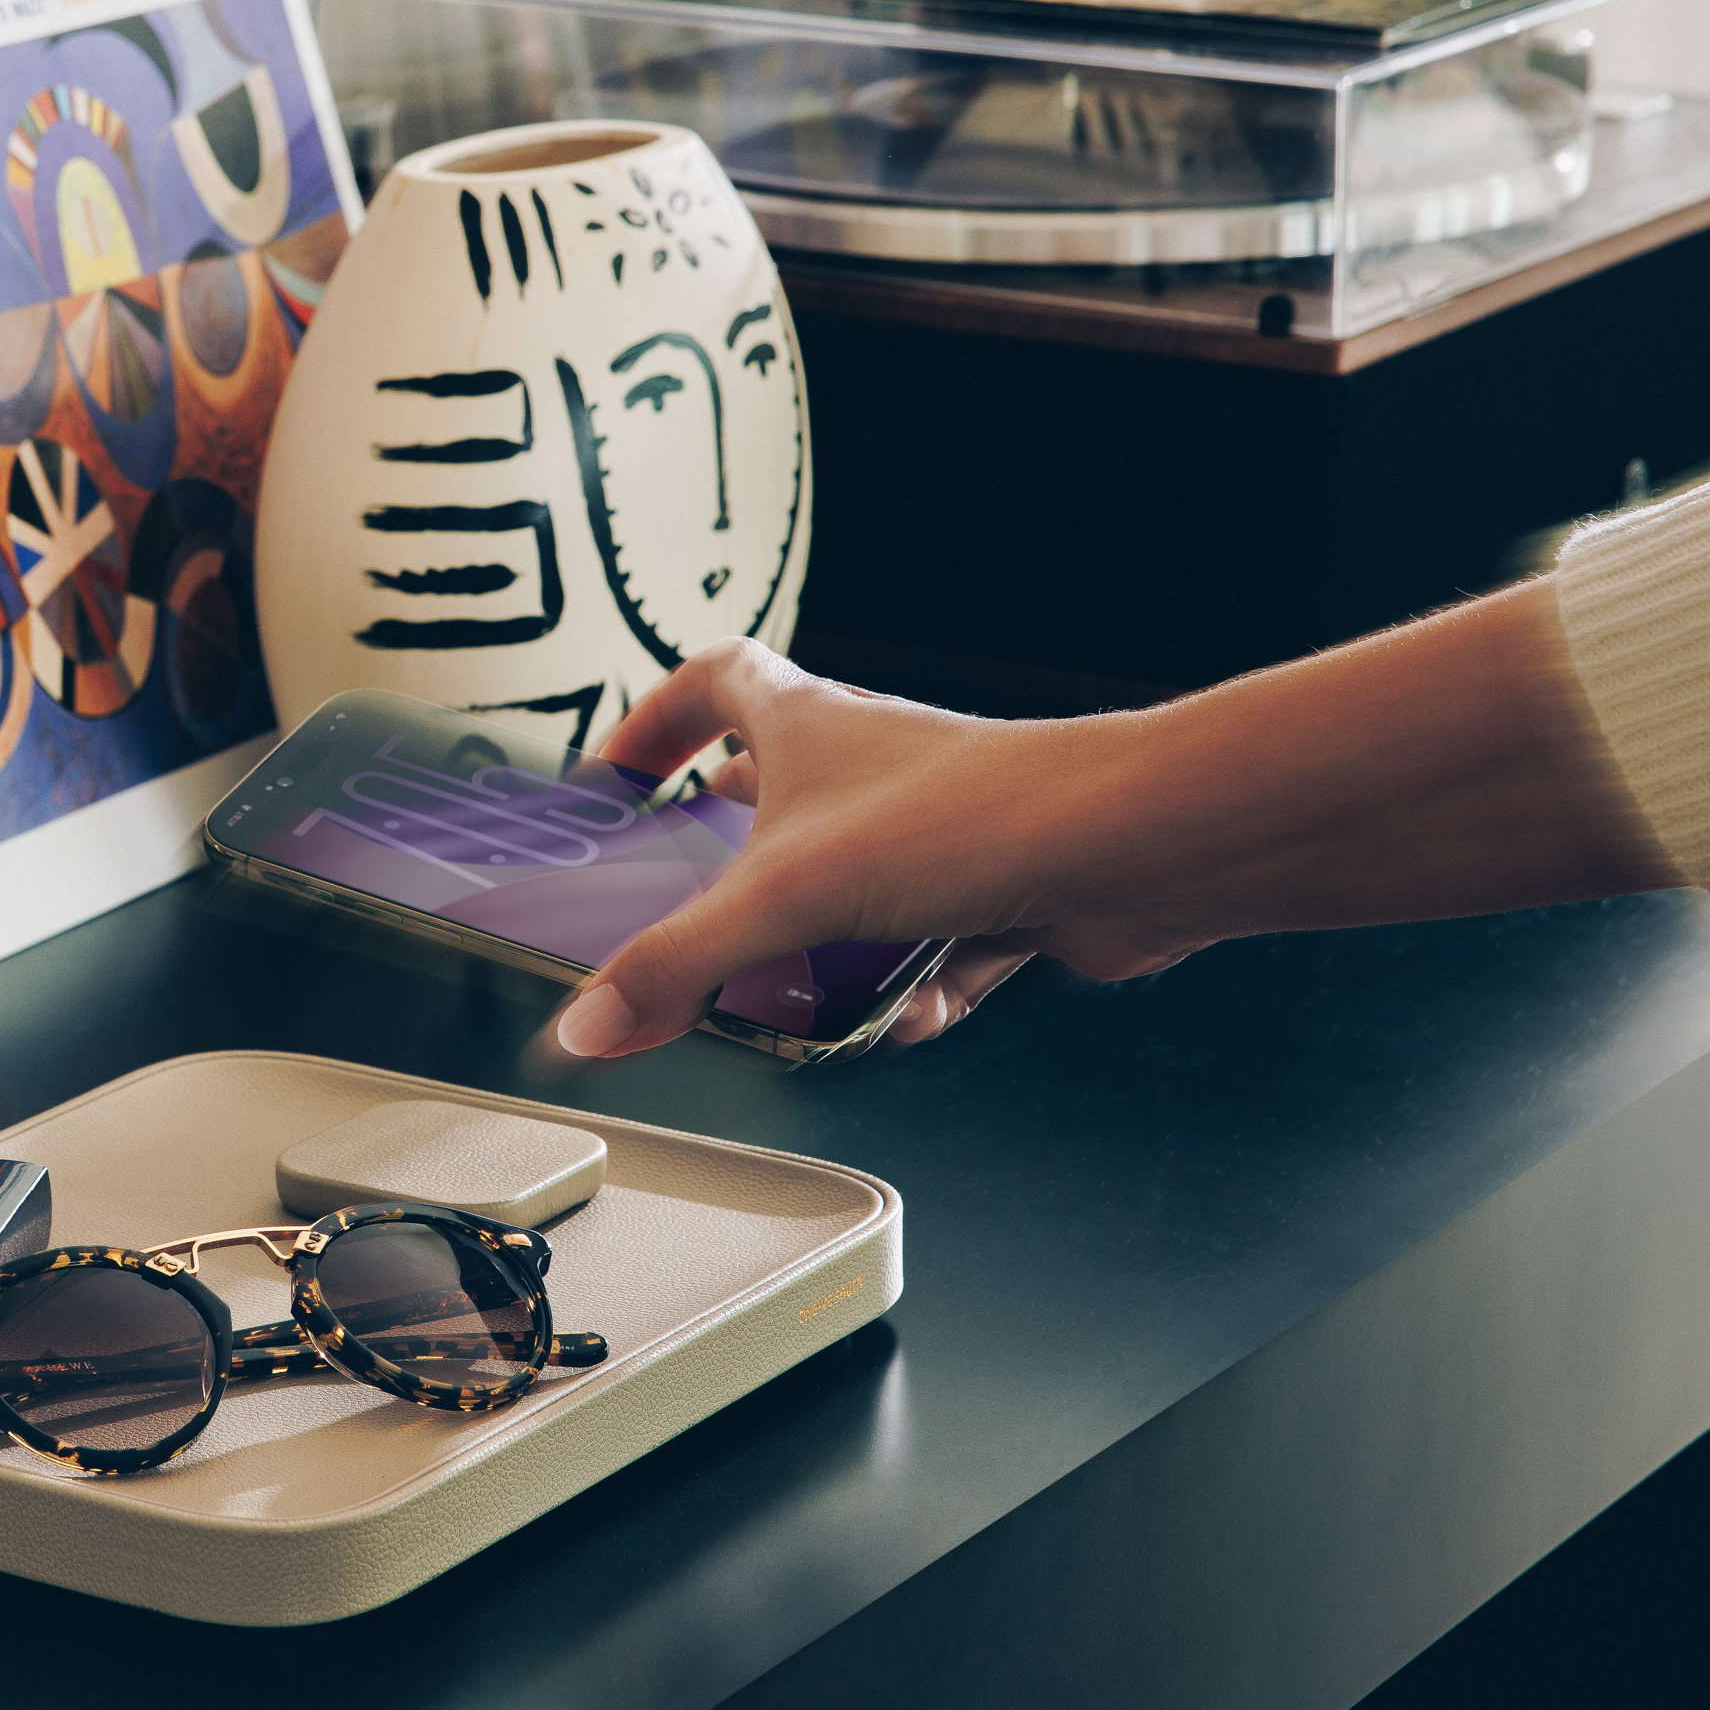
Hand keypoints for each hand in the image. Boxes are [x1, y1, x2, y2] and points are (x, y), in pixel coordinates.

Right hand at [552, 582, 1673, 1059]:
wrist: (1123, 850)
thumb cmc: (972, 817)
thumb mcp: (785, 897)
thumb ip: (675, 966)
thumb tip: (586, 1026)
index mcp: (803, 727)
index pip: (709, 683)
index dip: (654, 722)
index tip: (614, 779)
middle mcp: (865, 768)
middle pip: (767, 808)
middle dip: (728, 883)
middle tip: (690, 932)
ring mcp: (928, 832)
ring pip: (846, 899)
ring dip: (824, 961)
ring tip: (812, 999)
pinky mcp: (986, 894)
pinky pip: (919, 954)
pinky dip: (907, 993)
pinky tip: (912, 1012)